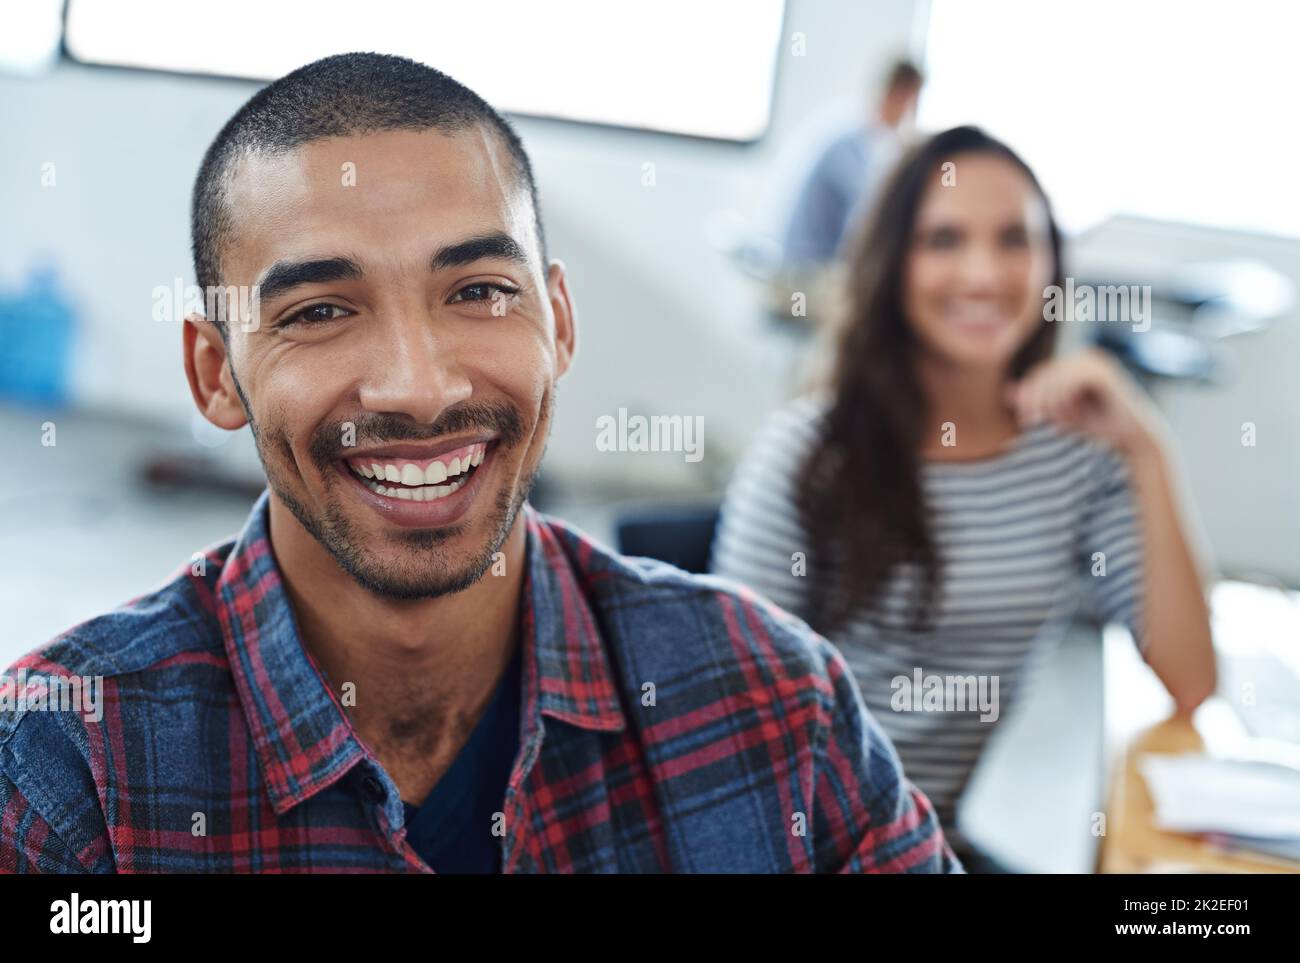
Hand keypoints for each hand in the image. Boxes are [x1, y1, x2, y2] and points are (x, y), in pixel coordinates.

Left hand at [1006, 349, 1164, 458]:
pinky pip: (1070, 380)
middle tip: (1032, 422)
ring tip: (1058, 420)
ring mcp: (1095, 360)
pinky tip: (1070, 415)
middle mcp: (1084, 356)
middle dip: (1034, 399)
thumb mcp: (1059, 415)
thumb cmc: (1098, 426)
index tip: (1026, 421)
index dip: (1028, 396)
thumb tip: (1007, 392)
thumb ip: (1036, 402)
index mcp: (1074, 363)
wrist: (1132, 438)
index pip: (1038, 374)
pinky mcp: (1103, 371)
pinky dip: (1064, 397)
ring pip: (1054, 376)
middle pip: (1043, 373)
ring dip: (1049, 401)